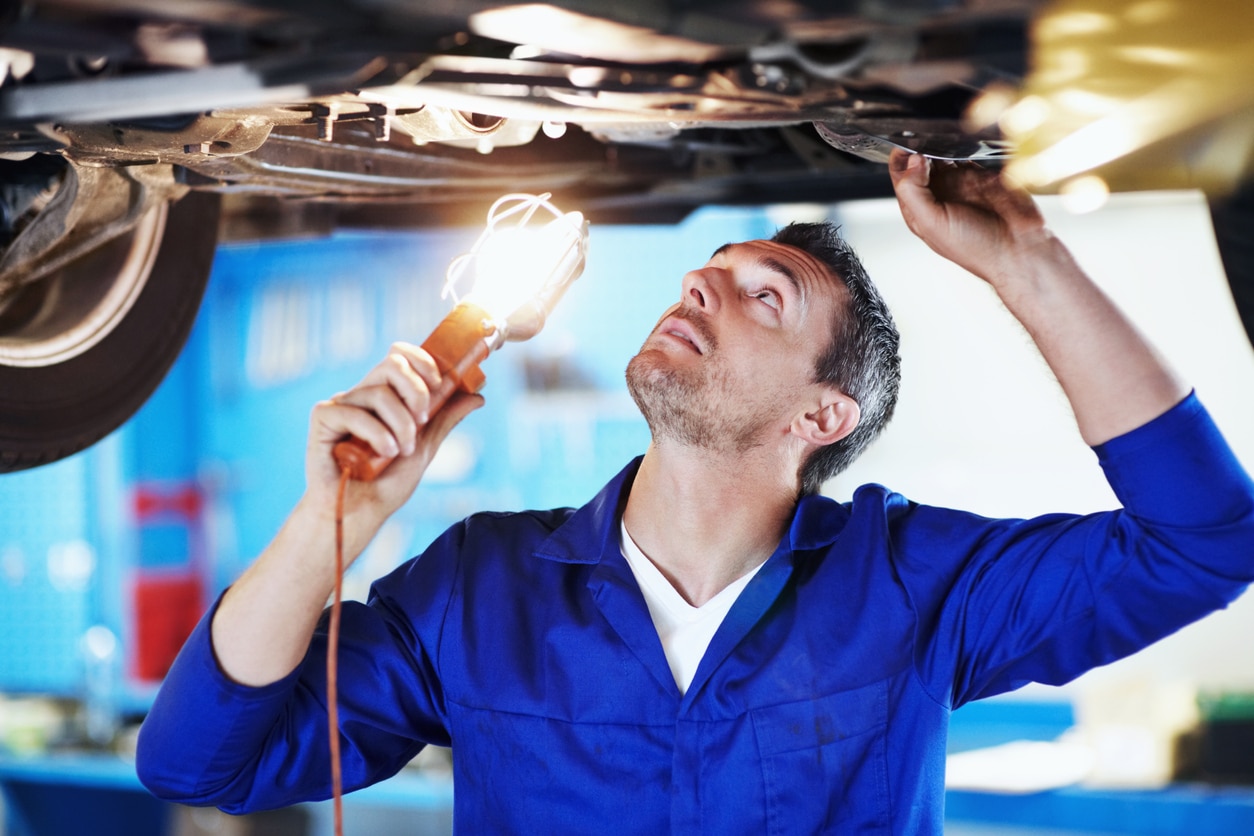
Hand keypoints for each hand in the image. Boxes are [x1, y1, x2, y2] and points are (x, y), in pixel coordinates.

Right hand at [307, 342, 482, 522]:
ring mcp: (341, 405)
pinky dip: (376, 434)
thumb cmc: (386, 483)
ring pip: (379, 393)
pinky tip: (383, 453)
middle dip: (417, 392)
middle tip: (422, 421)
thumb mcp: (425, 448)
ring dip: (401, 425)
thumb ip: (444, 419)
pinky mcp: (323, 418)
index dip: (422, 361)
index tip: (439, 384)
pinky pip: (353, 412)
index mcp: (384, 396)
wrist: (360, 513)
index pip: (400, 356)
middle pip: (391, 364)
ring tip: (401, 451)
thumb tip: (477, 395)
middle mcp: (361, 395)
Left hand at [888, 149, 1051, 288]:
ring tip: (939, 134)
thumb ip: (915, 192)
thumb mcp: (933, 223)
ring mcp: (961, 183)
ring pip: (942, 154)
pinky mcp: (983, 174)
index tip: (904, 145)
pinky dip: (962, 143)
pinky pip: (968, 152)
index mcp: (920, 210)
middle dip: (918, 147)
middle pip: (919, 162)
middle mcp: (939, 195)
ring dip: (939, 143)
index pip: (901, 177)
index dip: (900, 160)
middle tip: (922, 135)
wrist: (1019, 249)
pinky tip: (959, 138)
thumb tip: (912, 161)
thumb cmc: (976, 248)